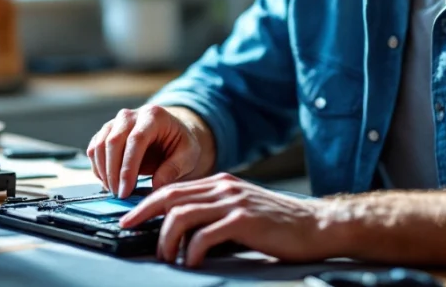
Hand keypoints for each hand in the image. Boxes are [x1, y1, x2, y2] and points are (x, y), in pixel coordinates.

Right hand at [86, 105, 210, 196]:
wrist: (171, 133)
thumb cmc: (180, 143)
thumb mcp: (188, 154)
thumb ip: (174, 168)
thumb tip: (155, 186)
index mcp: (154, 116)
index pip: (136, 140)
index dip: (128, 167)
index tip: (126, 190)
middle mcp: (131, 115)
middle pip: (113, 142)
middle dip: (113, 173)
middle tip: (119, 195)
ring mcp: (115, 122)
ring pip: (99, 146)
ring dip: (104, 172)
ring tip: (115, 191)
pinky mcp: (105, 132)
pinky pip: (94, 150)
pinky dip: (98, 168)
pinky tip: (109, 182)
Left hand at [118, 172, 338, 267]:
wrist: (316, 225)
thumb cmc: (280, 223)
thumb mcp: (242, 208)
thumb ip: (215, 211)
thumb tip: (181, 227)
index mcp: (222, 183)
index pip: (174, 188)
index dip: (147, 202)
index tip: (129, 216)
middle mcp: (224, 188)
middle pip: (171, 196)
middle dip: (144, 215)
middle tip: (130, 232)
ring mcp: (234, 202)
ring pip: (182, 214)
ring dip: (166, 238)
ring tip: (167, 256)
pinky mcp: (244, 220)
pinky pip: (205, 235)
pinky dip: (191, 251)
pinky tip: (192, 262)